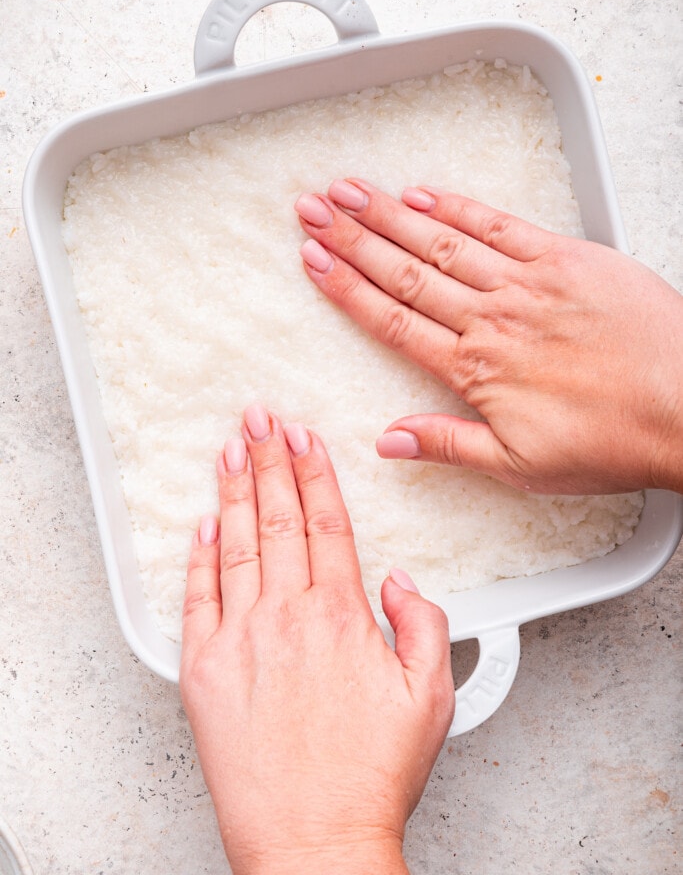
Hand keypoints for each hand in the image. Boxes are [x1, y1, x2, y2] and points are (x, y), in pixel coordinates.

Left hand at [180, 406, 453, 874]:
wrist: (312, 841)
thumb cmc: (370, 776)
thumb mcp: (431, 698)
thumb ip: (426, 625)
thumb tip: (402, 580)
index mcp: (340, 616)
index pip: (327, 523)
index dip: (315, 473)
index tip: (305, 438)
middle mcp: (286, 617)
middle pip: (279, 519)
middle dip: (269, 461)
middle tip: (259, 418)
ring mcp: (240, 640)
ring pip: (237, 546)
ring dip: (235, 492)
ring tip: (230, 450)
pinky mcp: (204, 671)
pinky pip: (197, 598)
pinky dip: (199, 556)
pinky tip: (203, 524)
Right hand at [295, 179, 682, 494]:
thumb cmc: (613, 440)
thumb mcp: (521, 465)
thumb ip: (448, 445)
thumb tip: (388, 439)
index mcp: (476, 369)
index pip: (394, 320)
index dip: (347, 287)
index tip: (314, 261)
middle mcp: (492, 319)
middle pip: (406, 271)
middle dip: (351, 238)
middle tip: (311, 211)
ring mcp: (528, 283)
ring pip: (442, 241)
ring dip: (389, 214)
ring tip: (348, 191)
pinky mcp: (566, 258)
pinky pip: (500, 225)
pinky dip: (459, 206)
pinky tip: (423, 192)